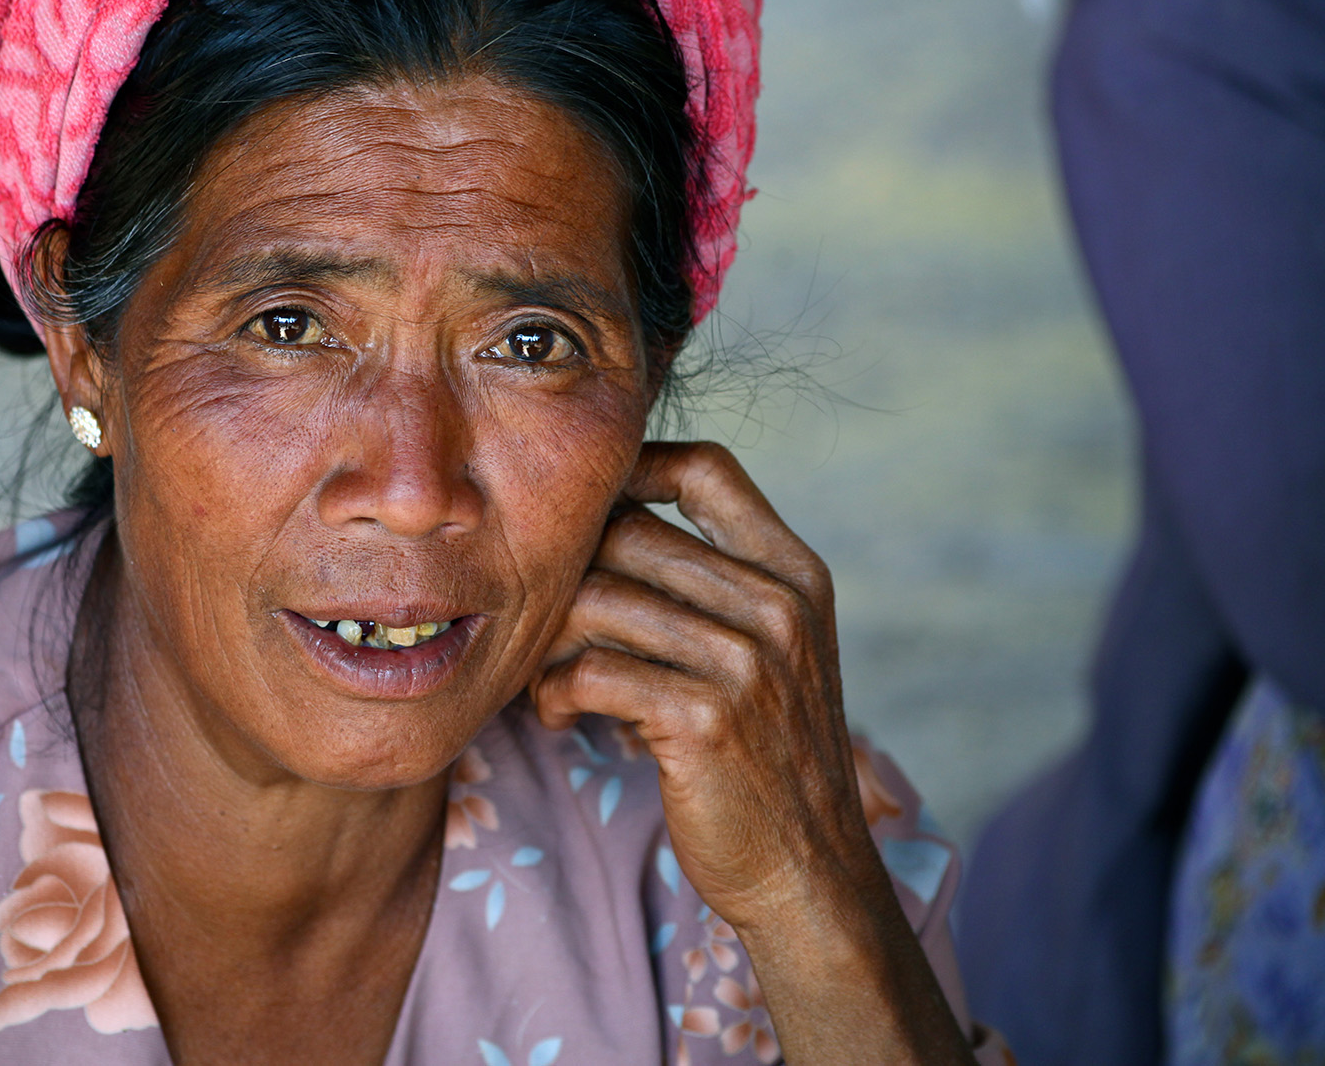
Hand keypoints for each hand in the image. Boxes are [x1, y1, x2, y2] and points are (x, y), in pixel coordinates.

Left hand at [529, 442, 972, 1064]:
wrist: (808, 872)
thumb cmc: (765, 756)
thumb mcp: (770, 651)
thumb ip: (715, 584)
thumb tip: (599, 519)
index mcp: (796, 573)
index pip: (707, 468)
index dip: (632, 468)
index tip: (580, 512)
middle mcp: (778, 606)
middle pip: (628, 531)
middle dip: (563, 572)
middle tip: (533, 617)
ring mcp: (746, 662)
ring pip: (596, 599)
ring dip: (547, 640)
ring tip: (542, 677)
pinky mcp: (704, 719)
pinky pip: (588, 672)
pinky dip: (551, 692)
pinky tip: (554, 715)